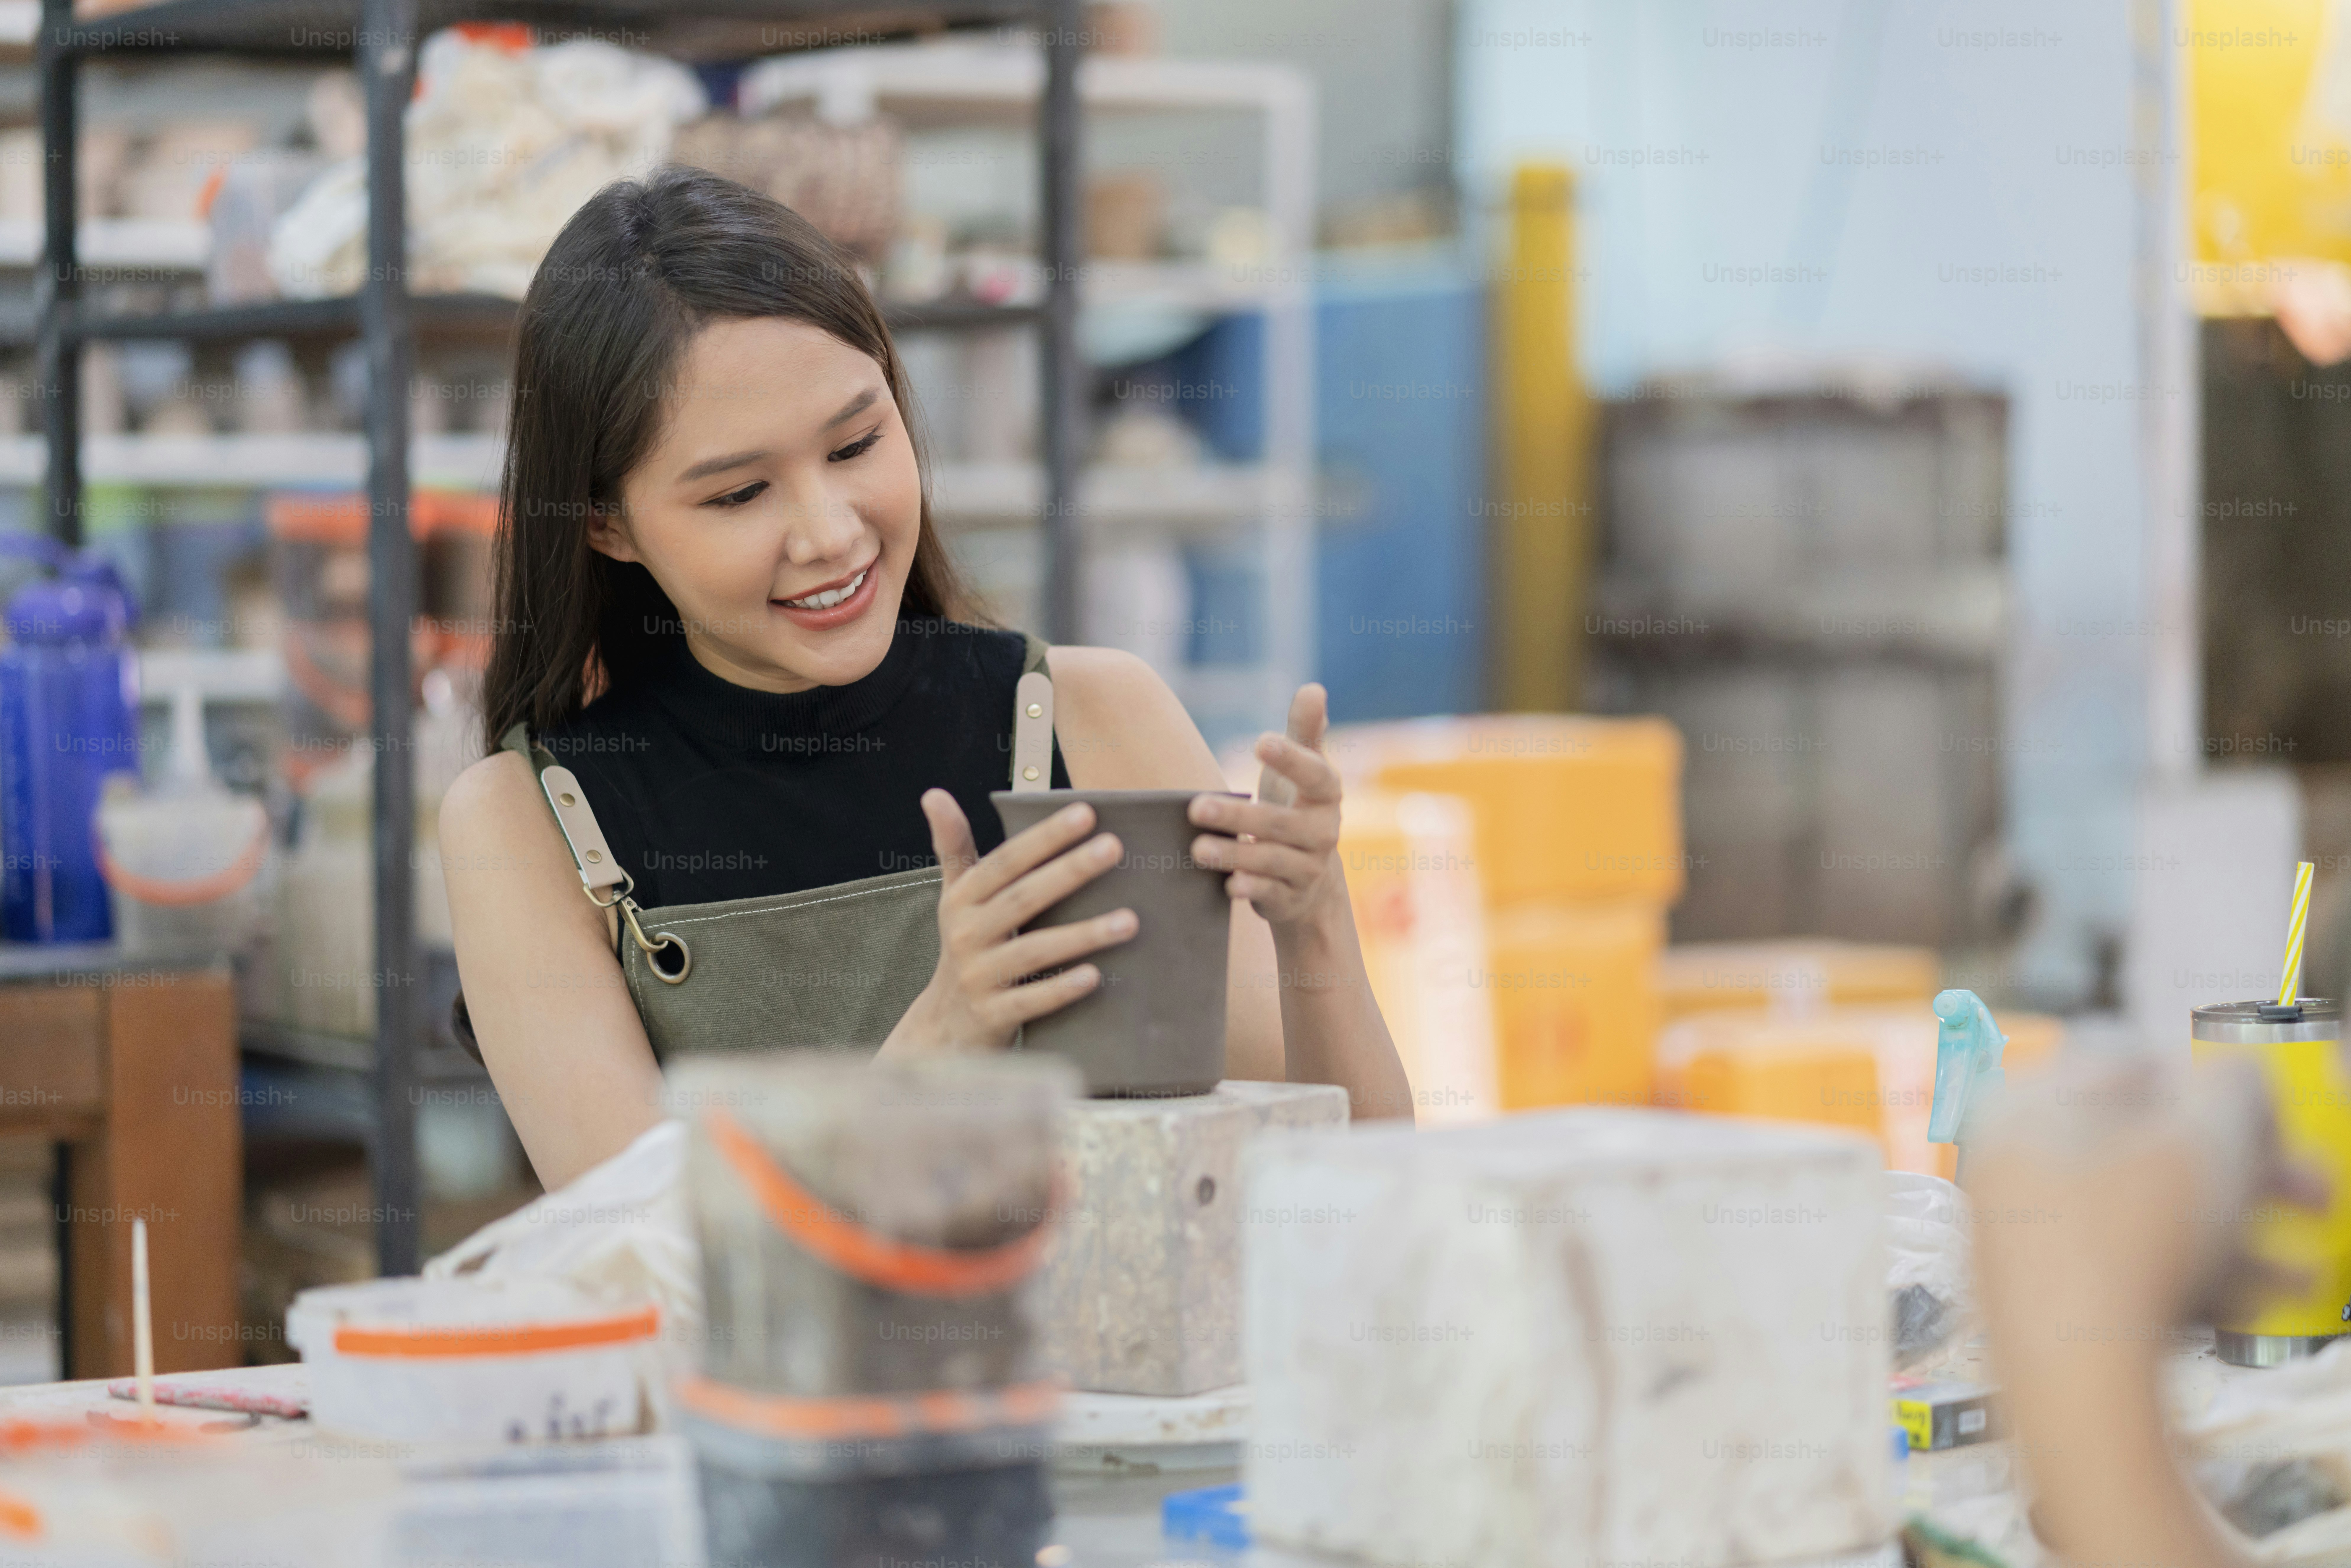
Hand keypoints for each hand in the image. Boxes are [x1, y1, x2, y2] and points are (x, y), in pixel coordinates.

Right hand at [886, 791, 1136, 1053]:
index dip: (1043, 838)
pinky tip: (1096, 976)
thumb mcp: (956, 897)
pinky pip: (1031, 1001)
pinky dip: (1061, 989)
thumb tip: (933, 793)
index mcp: (962, 901)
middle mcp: (966, 936)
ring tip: (1130, 920)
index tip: (1086, 812)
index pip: (1005, 862)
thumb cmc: (966, 945)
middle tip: (1114, 848)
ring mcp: (979, 978)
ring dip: (1082, 935)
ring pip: (1033, 952)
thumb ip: (954, 847)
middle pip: (1022, 899)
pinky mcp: (993, 1016)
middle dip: (1069, 872)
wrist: (946, 1024)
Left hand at [1187, 684, 1343, 928]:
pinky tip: (1227, 885)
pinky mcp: (1290, 898)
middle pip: (1281, 823)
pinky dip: (1251, 889)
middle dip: (1239, 817)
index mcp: (1326, 796)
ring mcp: (1308, 868)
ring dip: (1234, 854)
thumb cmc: (1295, 809)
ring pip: (1271, 860)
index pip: (1316, 775)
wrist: (1308, 880)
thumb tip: (1314, 688)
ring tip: (1197, 848)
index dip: (1291, 759)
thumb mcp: (1302, 771)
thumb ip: (1305, 732)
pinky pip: (1271, 893)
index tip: (1259, 741)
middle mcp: (1323, 833)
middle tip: (1196, 807)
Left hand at [1969, 1056, 2314, 1348]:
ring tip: (2307, 1267)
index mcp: (2027, 1106)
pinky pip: (2131, 1269)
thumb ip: (2234, 1092)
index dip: (2211, 1085)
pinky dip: (2200, 1277)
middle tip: (2314, 1193)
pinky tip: (2270, 1298)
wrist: (2074, 1387)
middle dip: (2246, 1170)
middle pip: (2148, 1149)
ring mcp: (2024, 1237)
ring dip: (2241, 1232)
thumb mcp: (2207, 1141)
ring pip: (2151, 1216)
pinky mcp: (2047, 1301)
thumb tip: (2238, 1081)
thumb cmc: (2133, 1242)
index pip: (2129, 1063)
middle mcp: (2014, 1165)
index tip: (2267, 1117)